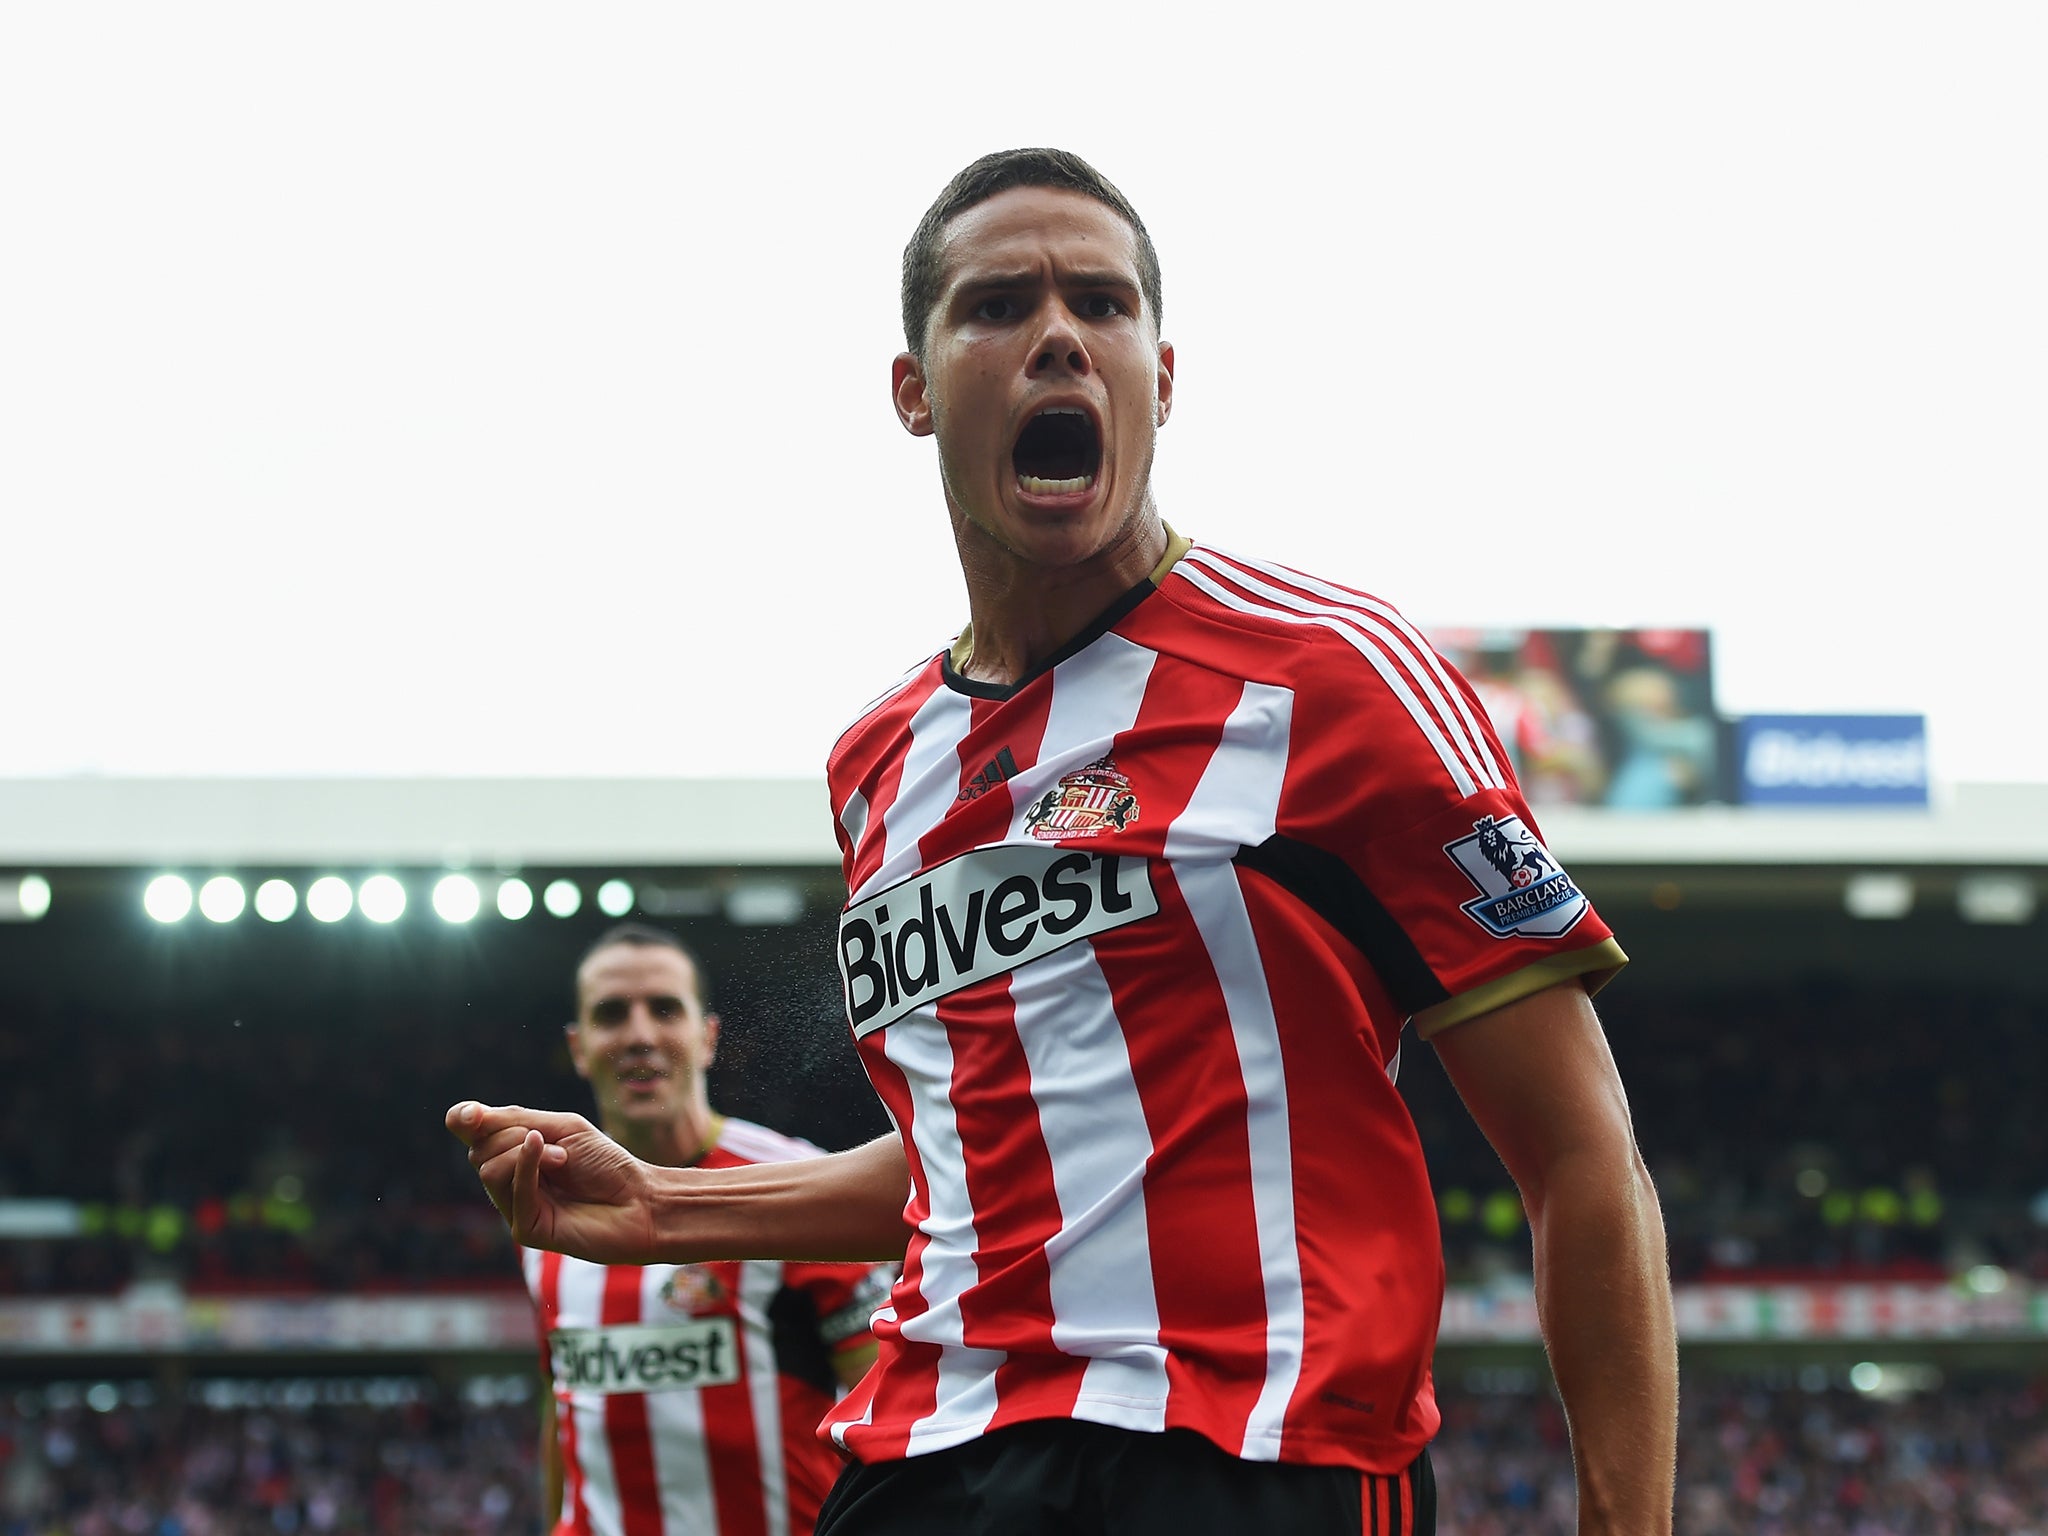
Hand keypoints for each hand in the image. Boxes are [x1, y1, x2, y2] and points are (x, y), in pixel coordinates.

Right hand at [445, 1102, 661, 1263]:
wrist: (641, 1200)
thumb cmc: (606, 1163)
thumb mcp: (562, 1128)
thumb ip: (515, 1121)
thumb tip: (466, 1116)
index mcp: (513, 1153)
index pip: (470, 1134)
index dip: (463, 1120)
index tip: (471, 1115)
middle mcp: (508, 1181)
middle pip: (479, 1150)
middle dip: (513, 1134)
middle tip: (555, 1141)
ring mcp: (515, 1207)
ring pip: (489, 1171)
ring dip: (526, 1153)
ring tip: (564, 1158)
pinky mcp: (527, 1230)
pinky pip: (513, 1191)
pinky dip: (528, 1166)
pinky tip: (553, 1154)